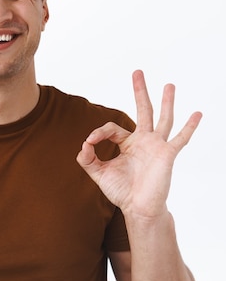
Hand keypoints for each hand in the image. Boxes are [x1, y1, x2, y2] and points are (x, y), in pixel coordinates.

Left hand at [76, 70, 201, 218]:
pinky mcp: (167, 154)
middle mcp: (143, 141)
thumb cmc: (121, 191)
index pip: (112, 128)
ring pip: (163, 118)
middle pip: (142, 110)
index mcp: (127, 144)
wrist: (138, 209)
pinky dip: (189, 126)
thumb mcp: (98, 173)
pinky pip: (180, 138)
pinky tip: (197, 113)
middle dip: (140, 91)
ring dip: (166, 102)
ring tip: (169, 85)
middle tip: (137, 72)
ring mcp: (157, 146)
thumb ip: (87, 159)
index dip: (99, 132)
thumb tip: (83, 144)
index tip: (91, 142)